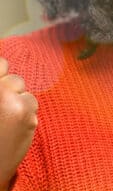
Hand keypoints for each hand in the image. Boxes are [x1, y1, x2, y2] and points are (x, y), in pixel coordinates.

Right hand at [0, 56, 38, 190]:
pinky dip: (26, 113)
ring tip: (5, 120)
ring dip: (19, 101)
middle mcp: (0, 92)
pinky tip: (13, 127)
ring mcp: (13, 103)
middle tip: (2, 109)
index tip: (1, 82)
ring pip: (25, 92)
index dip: (1, 72)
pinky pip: (31, 104)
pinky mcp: (27, 116)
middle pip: (15, 79)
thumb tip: (5, 70)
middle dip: (10, 91)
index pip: (1, 63)